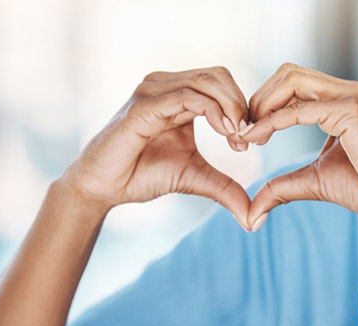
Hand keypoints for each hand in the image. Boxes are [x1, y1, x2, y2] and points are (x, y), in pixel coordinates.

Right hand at [63, 66, 252, 229]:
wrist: (103, 187)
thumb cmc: (142, 175)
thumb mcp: (194, 178)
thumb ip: (224, 188)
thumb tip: (253, 218)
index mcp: (177, 94)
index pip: (220, 82)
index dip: (242, 106)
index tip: (250, 140)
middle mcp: (165, 85)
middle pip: (218, 75)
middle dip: (240, 104)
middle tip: (248, 137)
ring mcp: (152, 92)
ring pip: (206, 81)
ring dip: (231, 107)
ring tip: (238, 136)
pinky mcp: (143, 106)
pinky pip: (187, 96)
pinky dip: (212, 111)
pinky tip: (224, 131)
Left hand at [241, 63, 357, 230]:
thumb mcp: (315, 182)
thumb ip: (283, 187)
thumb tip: (253, 211)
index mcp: (339, 102)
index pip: (291, 85)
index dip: (263, 105)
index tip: (246, 135)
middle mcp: (345, 91)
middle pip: (287, 74)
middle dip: (259, 99)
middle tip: (243, 132)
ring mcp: (349, 96)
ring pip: (291, 80)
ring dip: (263, 104)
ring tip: (249, 133)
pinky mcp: (350, 110)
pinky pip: (299, 108)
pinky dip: (273, 121)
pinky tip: (257, 137)